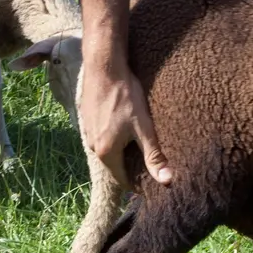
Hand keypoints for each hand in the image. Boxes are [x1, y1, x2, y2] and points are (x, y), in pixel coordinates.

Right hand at [79, 53, 172, 190]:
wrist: (103, 68)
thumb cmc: (125, 96)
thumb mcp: (143, 127)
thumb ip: (153, 155)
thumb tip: (166, 181)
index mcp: (105, 152)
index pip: (122, 179)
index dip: (137, 184)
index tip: (151, 184)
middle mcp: (92, 146)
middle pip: (114, 165)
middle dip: (130, 167)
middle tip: (148, 163)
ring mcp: (86, 132)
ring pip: (107, 150)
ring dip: (121, 151)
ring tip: (138, 145)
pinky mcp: (86, 120)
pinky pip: (101, 137)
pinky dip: (113, 138)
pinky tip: (124, 127)